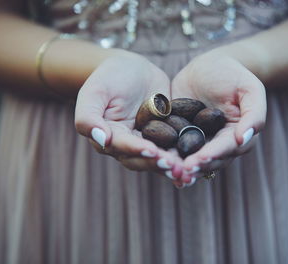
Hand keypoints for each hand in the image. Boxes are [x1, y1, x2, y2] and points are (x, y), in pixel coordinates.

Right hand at [75, 51, 182, 178]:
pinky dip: (184, 155)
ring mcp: (148, 142)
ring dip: (173, 166)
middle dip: (158, 164)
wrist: (130, 68)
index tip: (152, 151)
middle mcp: (129, 145)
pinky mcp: (166, 136)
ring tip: (187, 170)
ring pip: (160, 158)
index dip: (137, 150)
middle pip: (143, 159)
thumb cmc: (108, 77)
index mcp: (110, 138)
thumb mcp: (94, 92)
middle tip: (175, 167)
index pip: (123, 147)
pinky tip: (199, 160)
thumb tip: (101, 140)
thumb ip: (89, 117)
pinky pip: (174, 148)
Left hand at [171, 49, 266, 182]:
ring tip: (168, 170)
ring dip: (180, 166)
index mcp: (236, 136)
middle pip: (208, 160)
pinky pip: (173, 147)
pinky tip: (155, 159)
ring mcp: (198, 141)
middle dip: (195, 166)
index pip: (226, 149)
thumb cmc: (234, 75)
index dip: (214, 155)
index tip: (201, 159)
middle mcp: (217, 144)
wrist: (210, 65)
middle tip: (182, 170)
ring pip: (190, 158)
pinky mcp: (179, 134)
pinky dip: (166, 154)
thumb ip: (254, 114)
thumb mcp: (250, 89)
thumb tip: (243, 139)